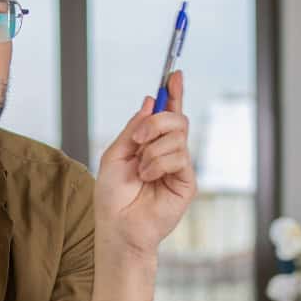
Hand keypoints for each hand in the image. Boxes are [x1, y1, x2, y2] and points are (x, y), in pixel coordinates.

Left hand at [95, 70, 196, 258]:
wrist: (118, 226)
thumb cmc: (113, 196)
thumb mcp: (115, 154)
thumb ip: (133, 128)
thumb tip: (150, 102)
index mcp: (150, 143)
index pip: (167, 113)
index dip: (173, 93)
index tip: (174, 74)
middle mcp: (167, 152)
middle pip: (177, 119)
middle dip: (157, 122)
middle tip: (138, 139)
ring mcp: (179, 166)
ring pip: (178, 136)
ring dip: (152, 150)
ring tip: (141, 171)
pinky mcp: (187, 181)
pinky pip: (180, 157)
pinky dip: (159, 163)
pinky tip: (149, 178)